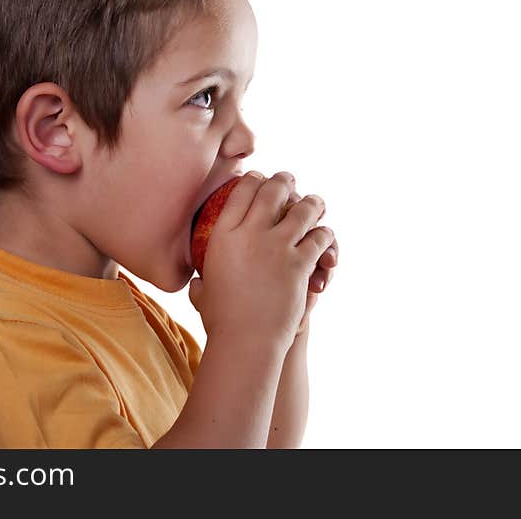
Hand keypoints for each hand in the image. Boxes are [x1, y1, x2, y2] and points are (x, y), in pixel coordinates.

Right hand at [188, 171, 334, 346]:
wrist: (246, 340)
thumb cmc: (221, 322)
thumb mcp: (203, 294)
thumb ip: (202, 283)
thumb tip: (196, 283)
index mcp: (223, 235)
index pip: (241, 191)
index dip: (253, 180)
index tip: (260, 179)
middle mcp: (250, 233)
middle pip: (272, 191)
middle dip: (283, 182)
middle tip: (290, 182)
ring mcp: (278, 247)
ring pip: (302, 209)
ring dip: (311, 203)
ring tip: (315, 203)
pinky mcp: (300, 263)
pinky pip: (319, 237)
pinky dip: (324, 234)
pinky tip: (324, 236)